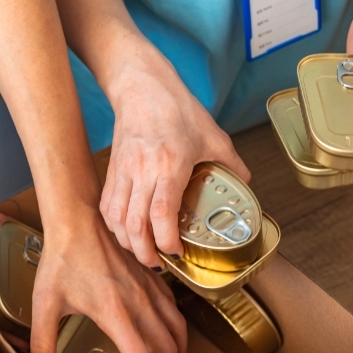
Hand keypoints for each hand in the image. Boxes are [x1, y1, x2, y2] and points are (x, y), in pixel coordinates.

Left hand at [29, 217, 186, 352]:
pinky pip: (176, 312)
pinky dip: (178, 333)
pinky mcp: (154, 280)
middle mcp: (140, 305)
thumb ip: (42, 342)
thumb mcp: (45, 304)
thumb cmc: (62, 259)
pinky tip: (169, 339)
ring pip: (178, 333)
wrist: (79, 221)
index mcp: (116, 314)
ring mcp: (151, 291)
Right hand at [100, 50, 249, 268]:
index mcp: (170, 165)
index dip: (166, 241)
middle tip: (159, 265)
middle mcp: (142, 171)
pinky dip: (115, 226)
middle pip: (134, 225)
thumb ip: (231, 162)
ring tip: (143, 253)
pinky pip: (107, 207)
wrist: (141, 87)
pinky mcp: (112, 169)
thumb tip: (245, 183)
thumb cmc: (175, 107)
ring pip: (117, 219)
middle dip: (145, 253)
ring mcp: (123, 171)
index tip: (177, 253)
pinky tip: (126, 234)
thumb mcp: (213, 135)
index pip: (161, 214)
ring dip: (128, 243)